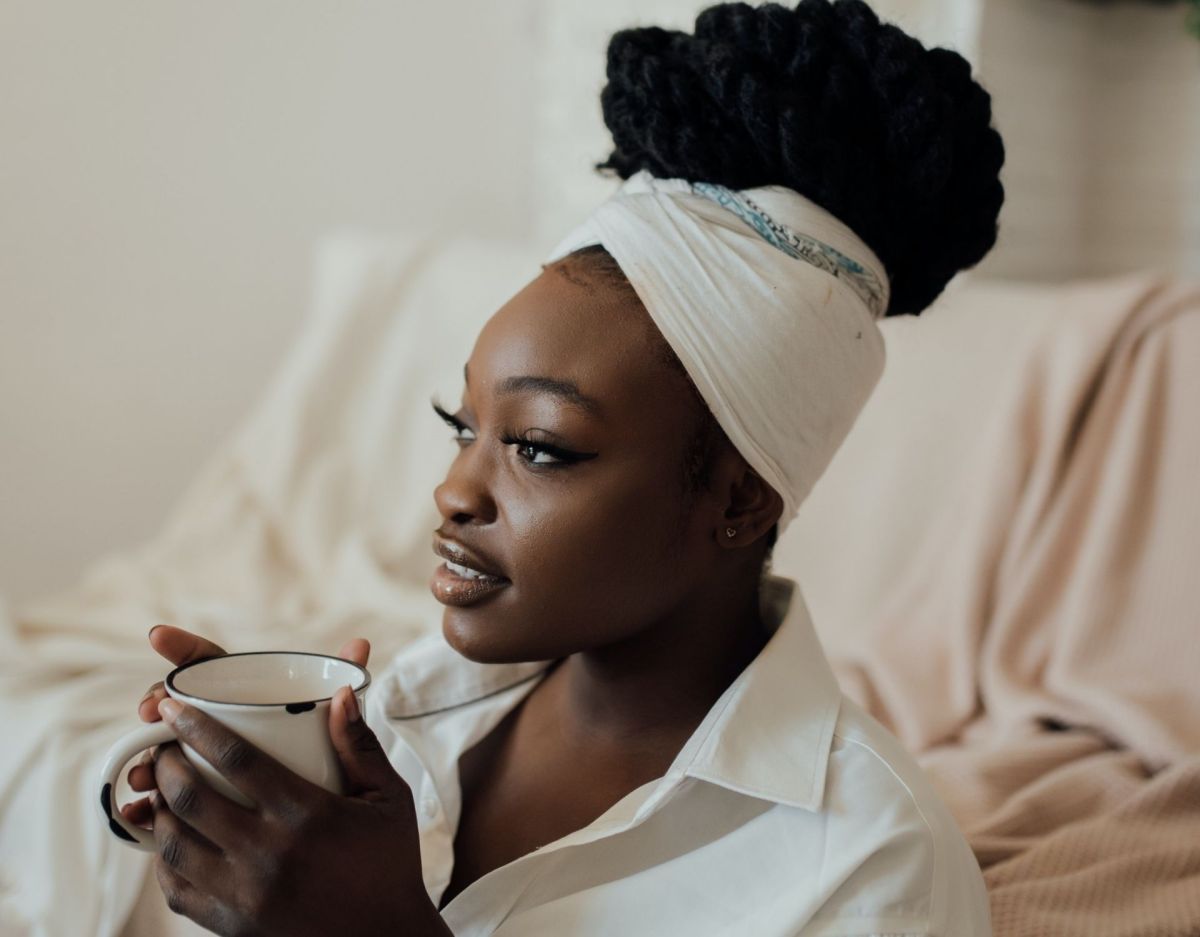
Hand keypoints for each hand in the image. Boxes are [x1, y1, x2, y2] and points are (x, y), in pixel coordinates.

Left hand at [129, 626, 450, 935]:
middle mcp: (269, 855)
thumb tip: (338, 693)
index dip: (196, 728)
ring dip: (160, 809)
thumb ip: (360, 744)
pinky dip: (164, 858)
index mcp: (307, 816)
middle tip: (163, 746)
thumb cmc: (390, 862)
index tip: (171, 707)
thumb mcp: (389, 798)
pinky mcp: (231, 926)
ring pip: (174, 844)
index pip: (235, 759)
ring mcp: (244, 895)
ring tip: (163, 789)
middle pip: (192, 798)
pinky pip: (176, 888)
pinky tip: (173, 838)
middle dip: (166, 764)